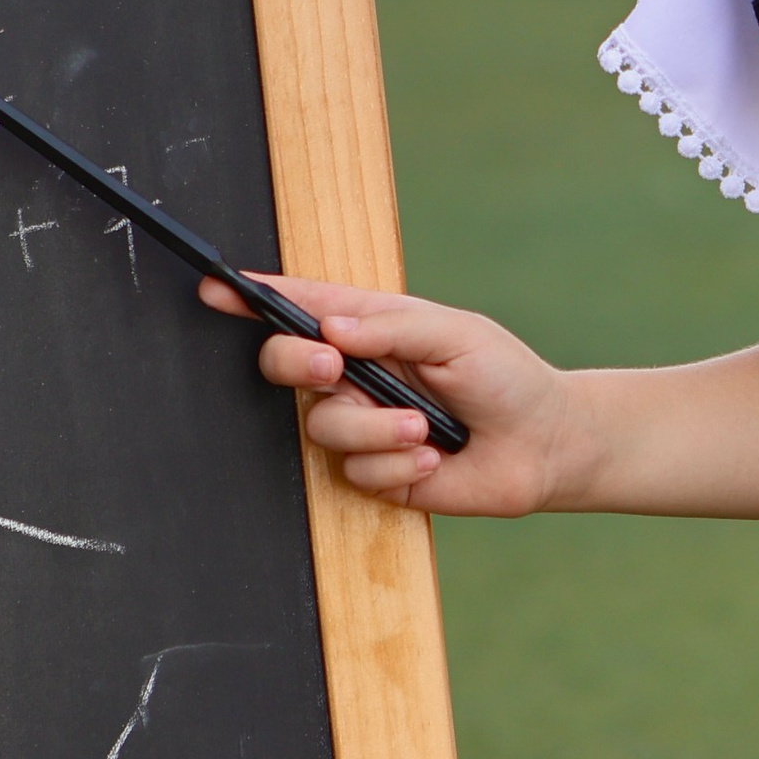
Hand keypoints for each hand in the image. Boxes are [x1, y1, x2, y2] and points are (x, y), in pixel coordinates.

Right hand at [198, 272, 580, 513]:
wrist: (542, 445)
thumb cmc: (505, 377)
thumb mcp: (458, 334)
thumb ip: (393, 327)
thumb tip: (332, 328)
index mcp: (373, 328)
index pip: (305, 308)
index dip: (258, 297)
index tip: (216, 288)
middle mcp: (357, 374)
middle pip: (286, 363)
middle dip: (298, 363)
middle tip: (334, 367)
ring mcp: (363, 423)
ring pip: (322, 424)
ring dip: (375, 427)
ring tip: (425, 428)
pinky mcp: (375, 470)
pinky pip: (354, 470)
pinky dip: (397, 461)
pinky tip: (434, 455)